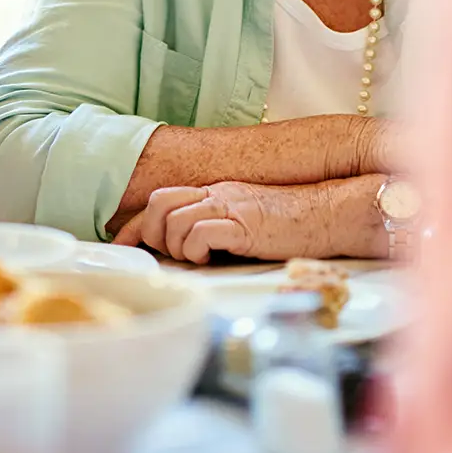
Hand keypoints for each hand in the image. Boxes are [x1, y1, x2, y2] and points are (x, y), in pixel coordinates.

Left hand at [111, 175, 386, 263]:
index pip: (160, 201)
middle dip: (153, 235)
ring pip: (174, 220)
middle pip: (158, 204)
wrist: (329, 213)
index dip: (135, 225)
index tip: (122, 247)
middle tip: (171, 257)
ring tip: (198, 259)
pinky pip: (201, 233)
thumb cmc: (292, 225)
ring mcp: (229, 206)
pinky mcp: (244, 224)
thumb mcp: (246, 221)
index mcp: (214, 193)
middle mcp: (216, 194)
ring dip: (177, 247)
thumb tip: (189, 253)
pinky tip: (211, 258)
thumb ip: (217, 228)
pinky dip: (196, 250)